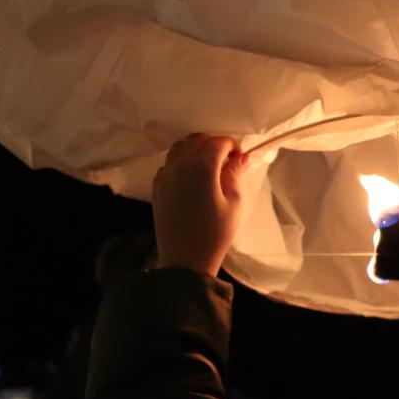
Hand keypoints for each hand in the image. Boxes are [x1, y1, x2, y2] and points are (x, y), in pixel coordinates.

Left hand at [153, 134, 248, 276]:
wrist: (185, 259)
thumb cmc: (215, 233)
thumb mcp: (234, 203)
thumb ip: (235, 175)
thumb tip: (241, 158)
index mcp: (202, 167)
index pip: (218, 142)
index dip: (232, 145)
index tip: (240, 158)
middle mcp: (180, 166)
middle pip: (195, 139)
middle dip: (212, 143)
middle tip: (225, 159)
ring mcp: (165, 176)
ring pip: (178, 148)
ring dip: (193, 150)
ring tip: (207, 166)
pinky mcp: (156, 188)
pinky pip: (167, 165)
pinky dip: (179, 163)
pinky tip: (189, 179)